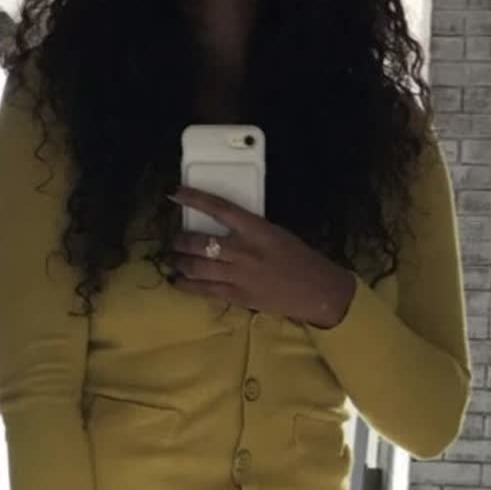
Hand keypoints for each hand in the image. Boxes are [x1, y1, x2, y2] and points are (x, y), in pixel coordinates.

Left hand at [168, 186, 356, 328]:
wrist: (316, 291)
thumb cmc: (298, 258)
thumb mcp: (275, 233)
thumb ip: (248, 230)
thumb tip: (221, 227)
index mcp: (256, 229)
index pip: (219, 208)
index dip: (194, 199)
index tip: (175, 192)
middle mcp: (243, 251)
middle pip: (199, 242)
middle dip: (181, 240)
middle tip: (176, 239)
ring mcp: (238, 276)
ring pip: (196, 266)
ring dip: (179, 261)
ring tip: (174, 259)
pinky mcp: (236, 297)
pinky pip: (202, 289)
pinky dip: (185, 284)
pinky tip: (177, 281)